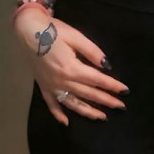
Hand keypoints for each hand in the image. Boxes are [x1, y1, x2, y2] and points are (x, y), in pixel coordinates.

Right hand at [13, 7, 128, 125]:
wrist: (28, 31)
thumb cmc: (54, 31)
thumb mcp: (76, 37)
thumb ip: (92, 52)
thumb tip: (107, 66)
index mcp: (72, 68)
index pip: (97, 80)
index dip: (112, 86)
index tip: (125, 91)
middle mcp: (62, 82)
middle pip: (88, 94)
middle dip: (106, 101)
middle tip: (121, 107)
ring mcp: (51, 87)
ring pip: (73, 104)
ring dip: (88, 112)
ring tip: (102, 117)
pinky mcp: (42, 87)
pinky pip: (51, 105)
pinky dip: (58, 114)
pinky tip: (66, 122)